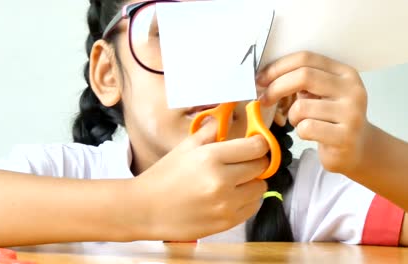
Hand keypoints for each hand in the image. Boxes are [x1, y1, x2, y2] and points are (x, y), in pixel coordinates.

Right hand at [135, 121, 268, 240]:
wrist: (145, 209)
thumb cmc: (164, 176)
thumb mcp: (184, 147)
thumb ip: (209, 131)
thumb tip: (225, 117)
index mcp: (210, 157)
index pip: (256, 146)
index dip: (259, 143)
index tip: (255, 144)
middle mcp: (221, 181)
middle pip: (261, 166)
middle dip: (256, 161)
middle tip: (244, 161)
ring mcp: (225, 204)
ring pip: (260, 188)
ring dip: (252, 182)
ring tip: (235, 181)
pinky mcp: (226, 222)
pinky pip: (252, 207)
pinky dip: (247, 200)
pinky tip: (231, 196)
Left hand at [258, 51, 369, 174]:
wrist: (357, 149)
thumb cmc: (329, 119)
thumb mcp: (319, 94)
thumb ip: (300, 80)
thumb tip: (264, 76)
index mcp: (344, 73)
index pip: (306, 58)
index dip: (278, 67)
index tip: (261, 79)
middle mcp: (352, 89)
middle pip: (304, 76)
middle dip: (276, 87)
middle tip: (264, 99)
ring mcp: (351, 113)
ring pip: (302, 107)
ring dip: (292, 116)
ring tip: (302, 122)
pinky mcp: (345, 136)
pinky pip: (307, 128)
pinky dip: (301, 132)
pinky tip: (310, 134)